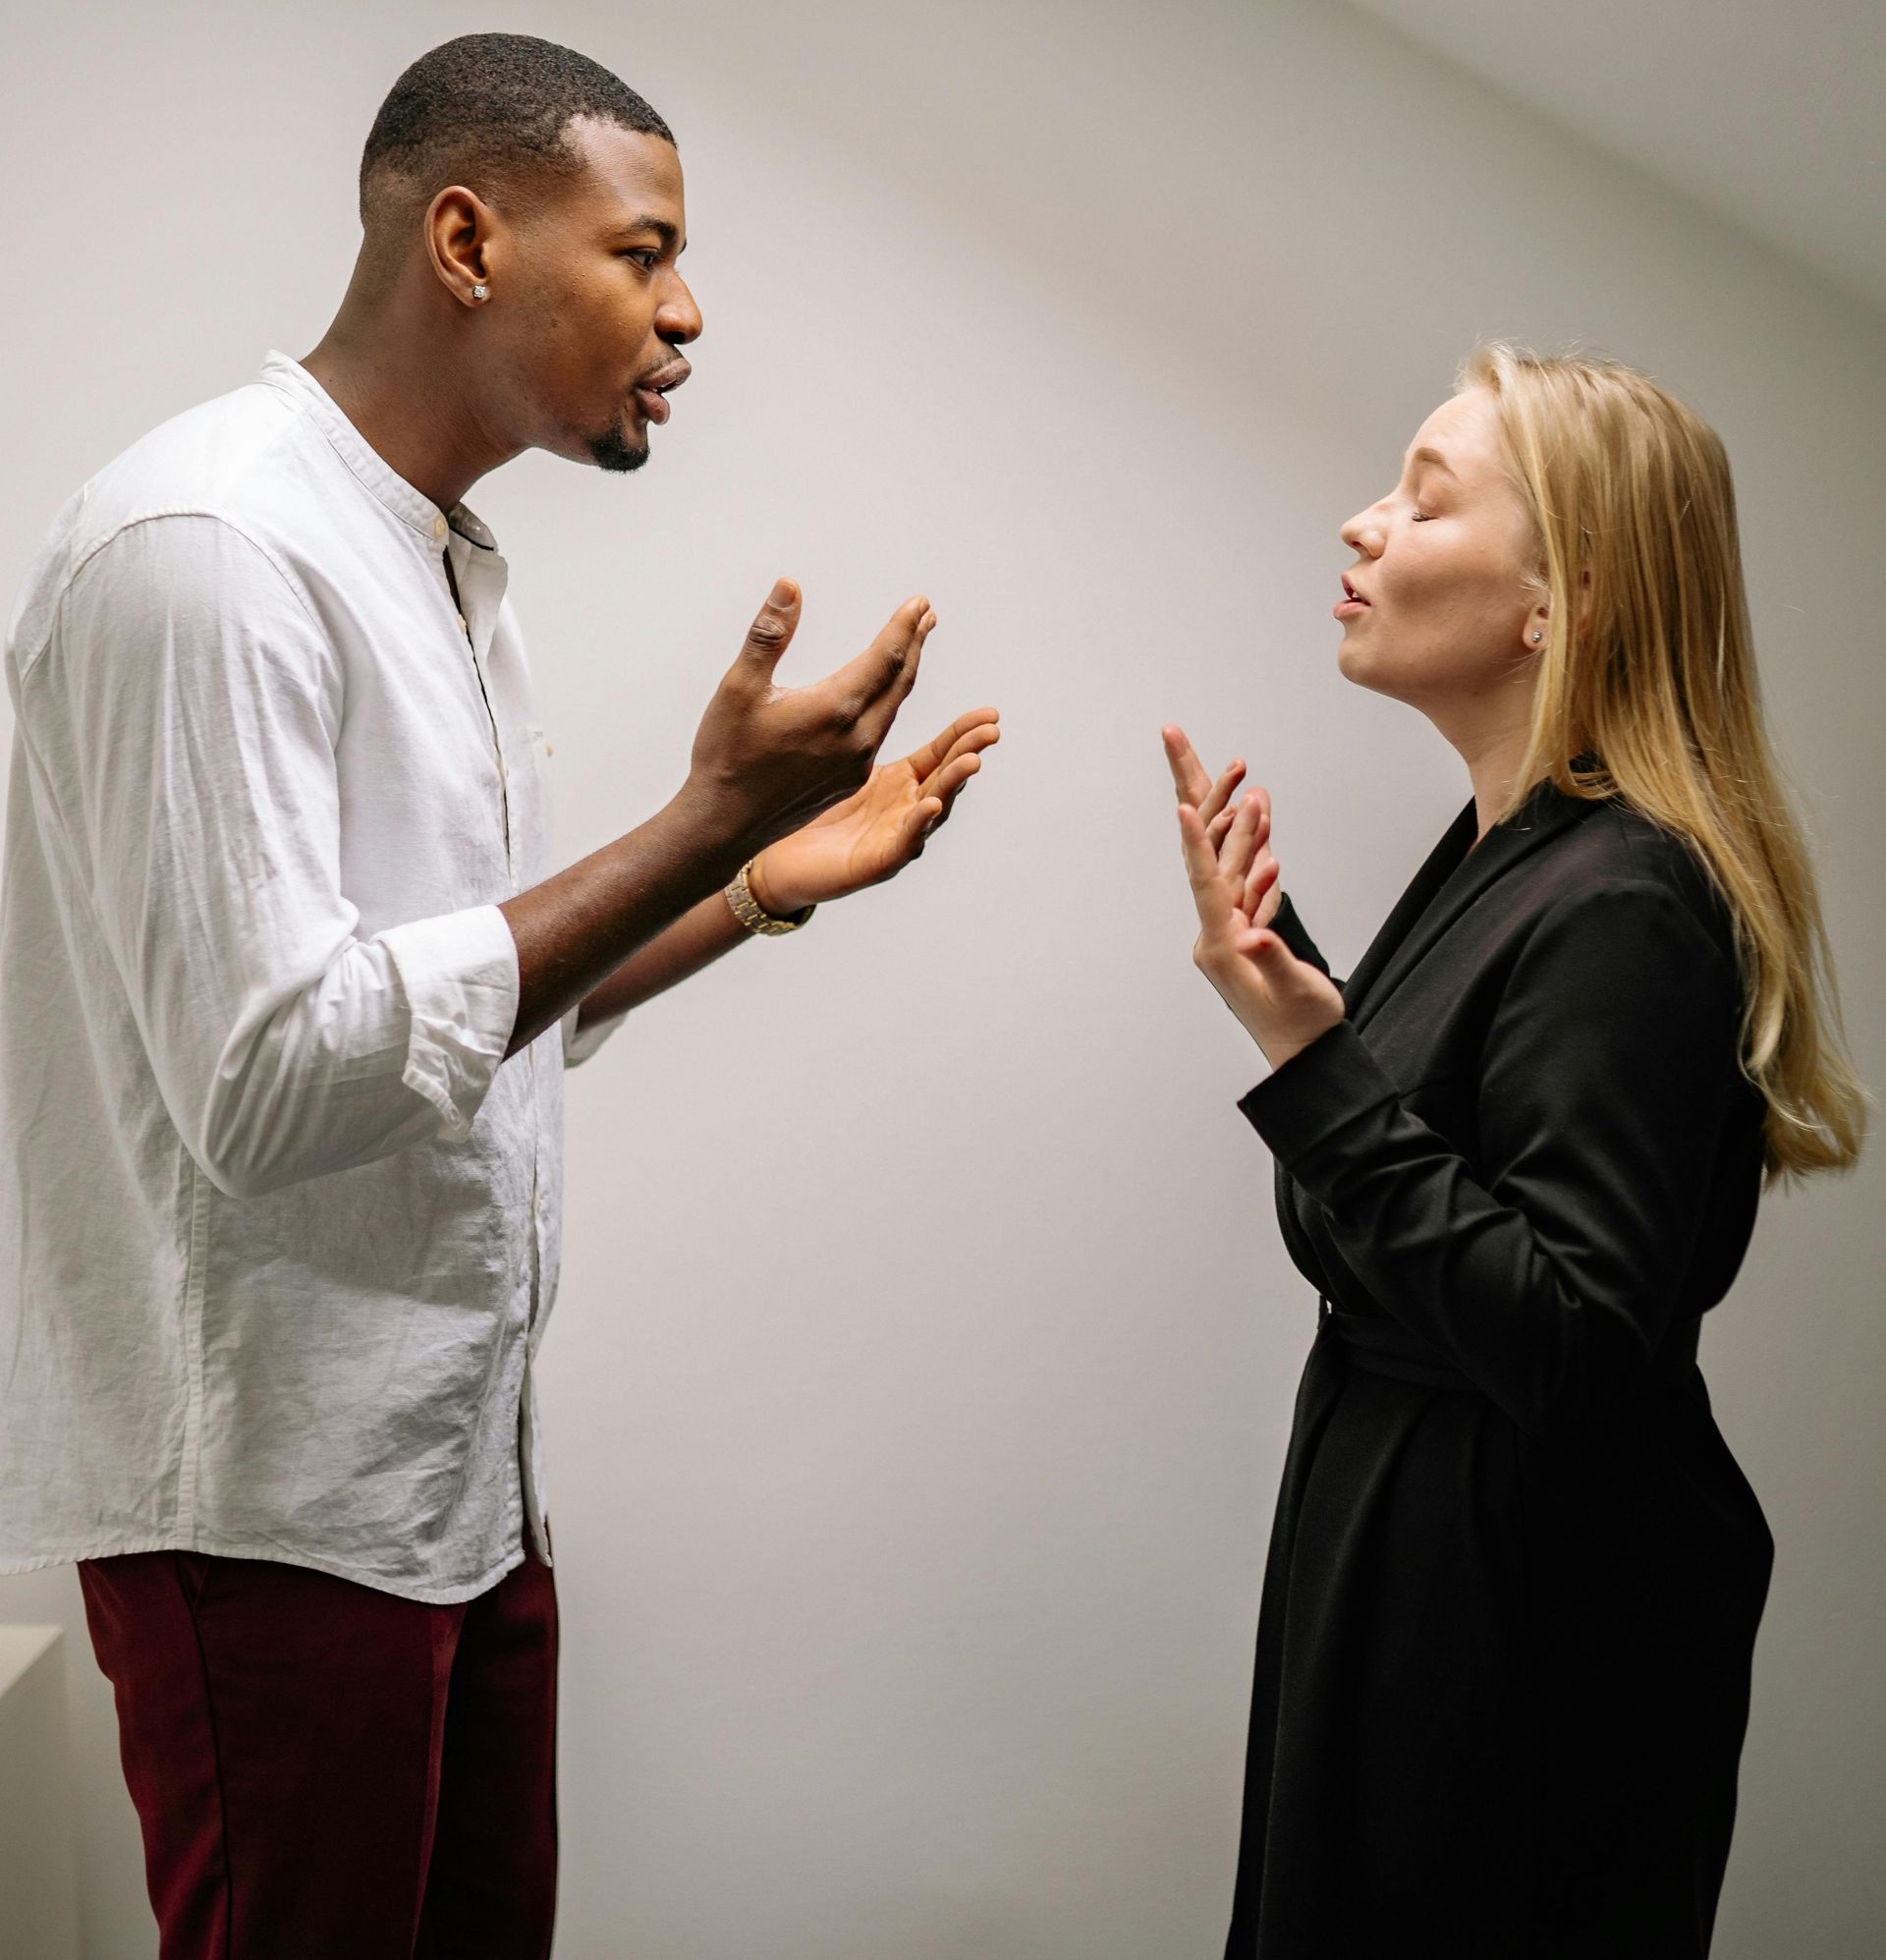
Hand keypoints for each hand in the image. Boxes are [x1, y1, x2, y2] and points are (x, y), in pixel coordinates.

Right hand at [681, 579, 936, 860]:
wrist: (724, 824)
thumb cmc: (726, 754)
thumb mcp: (739, 687)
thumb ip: (769, 635)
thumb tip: (790, 585)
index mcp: (835, 709)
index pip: (886, 657)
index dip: (904, 627)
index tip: (919, 602)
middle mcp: (857, 738)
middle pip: (899, 681)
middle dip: (914, 645)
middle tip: (925, 616)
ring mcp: (857, 763)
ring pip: (892, 709)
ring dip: (903, 675)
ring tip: (910, 647)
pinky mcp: (850, 780)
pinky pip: (880, 734)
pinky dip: (888, 706)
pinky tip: (882, 697)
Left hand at [752, 706, 1001, 910]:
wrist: (782, 861)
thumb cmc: (809, 811)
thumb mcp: (837, 760)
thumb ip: (855, 725)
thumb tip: (859, 675)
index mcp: (901, 782)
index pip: (940, 753)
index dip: (964, 734)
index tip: (989, 714)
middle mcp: (907, 808)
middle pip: (946, 778)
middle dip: (969, 753)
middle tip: (991, 730)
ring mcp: (896, 836)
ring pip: (934, 810)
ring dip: (953, 785)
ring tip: (971, 762)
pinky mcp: (877, 863)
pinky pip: (904, 843)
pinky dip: (919, 825)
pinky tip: (930, 805)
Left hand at [1164, 727, 1343, 1067]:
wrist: (1308, 1057)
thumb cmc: (1304, 1030)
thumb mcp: (1295, 995)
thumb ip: (1277, 961)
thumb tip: (1256, 933)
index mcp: (1223, 947)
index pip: (1205, 885)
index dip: (1198, 844)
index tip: (1183, 806)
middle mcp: (1218, 935)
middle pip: (1208, 860)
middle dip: (1204, 801)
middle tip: (1177, 740)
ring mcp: (1231, 933)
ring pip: (1230, 867)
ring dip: (1240, 823)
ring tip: (1244, 776)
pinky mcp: (1248, 934)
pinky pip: (1247, 886)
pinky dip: (1256, 855)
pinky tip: (1262, 829)